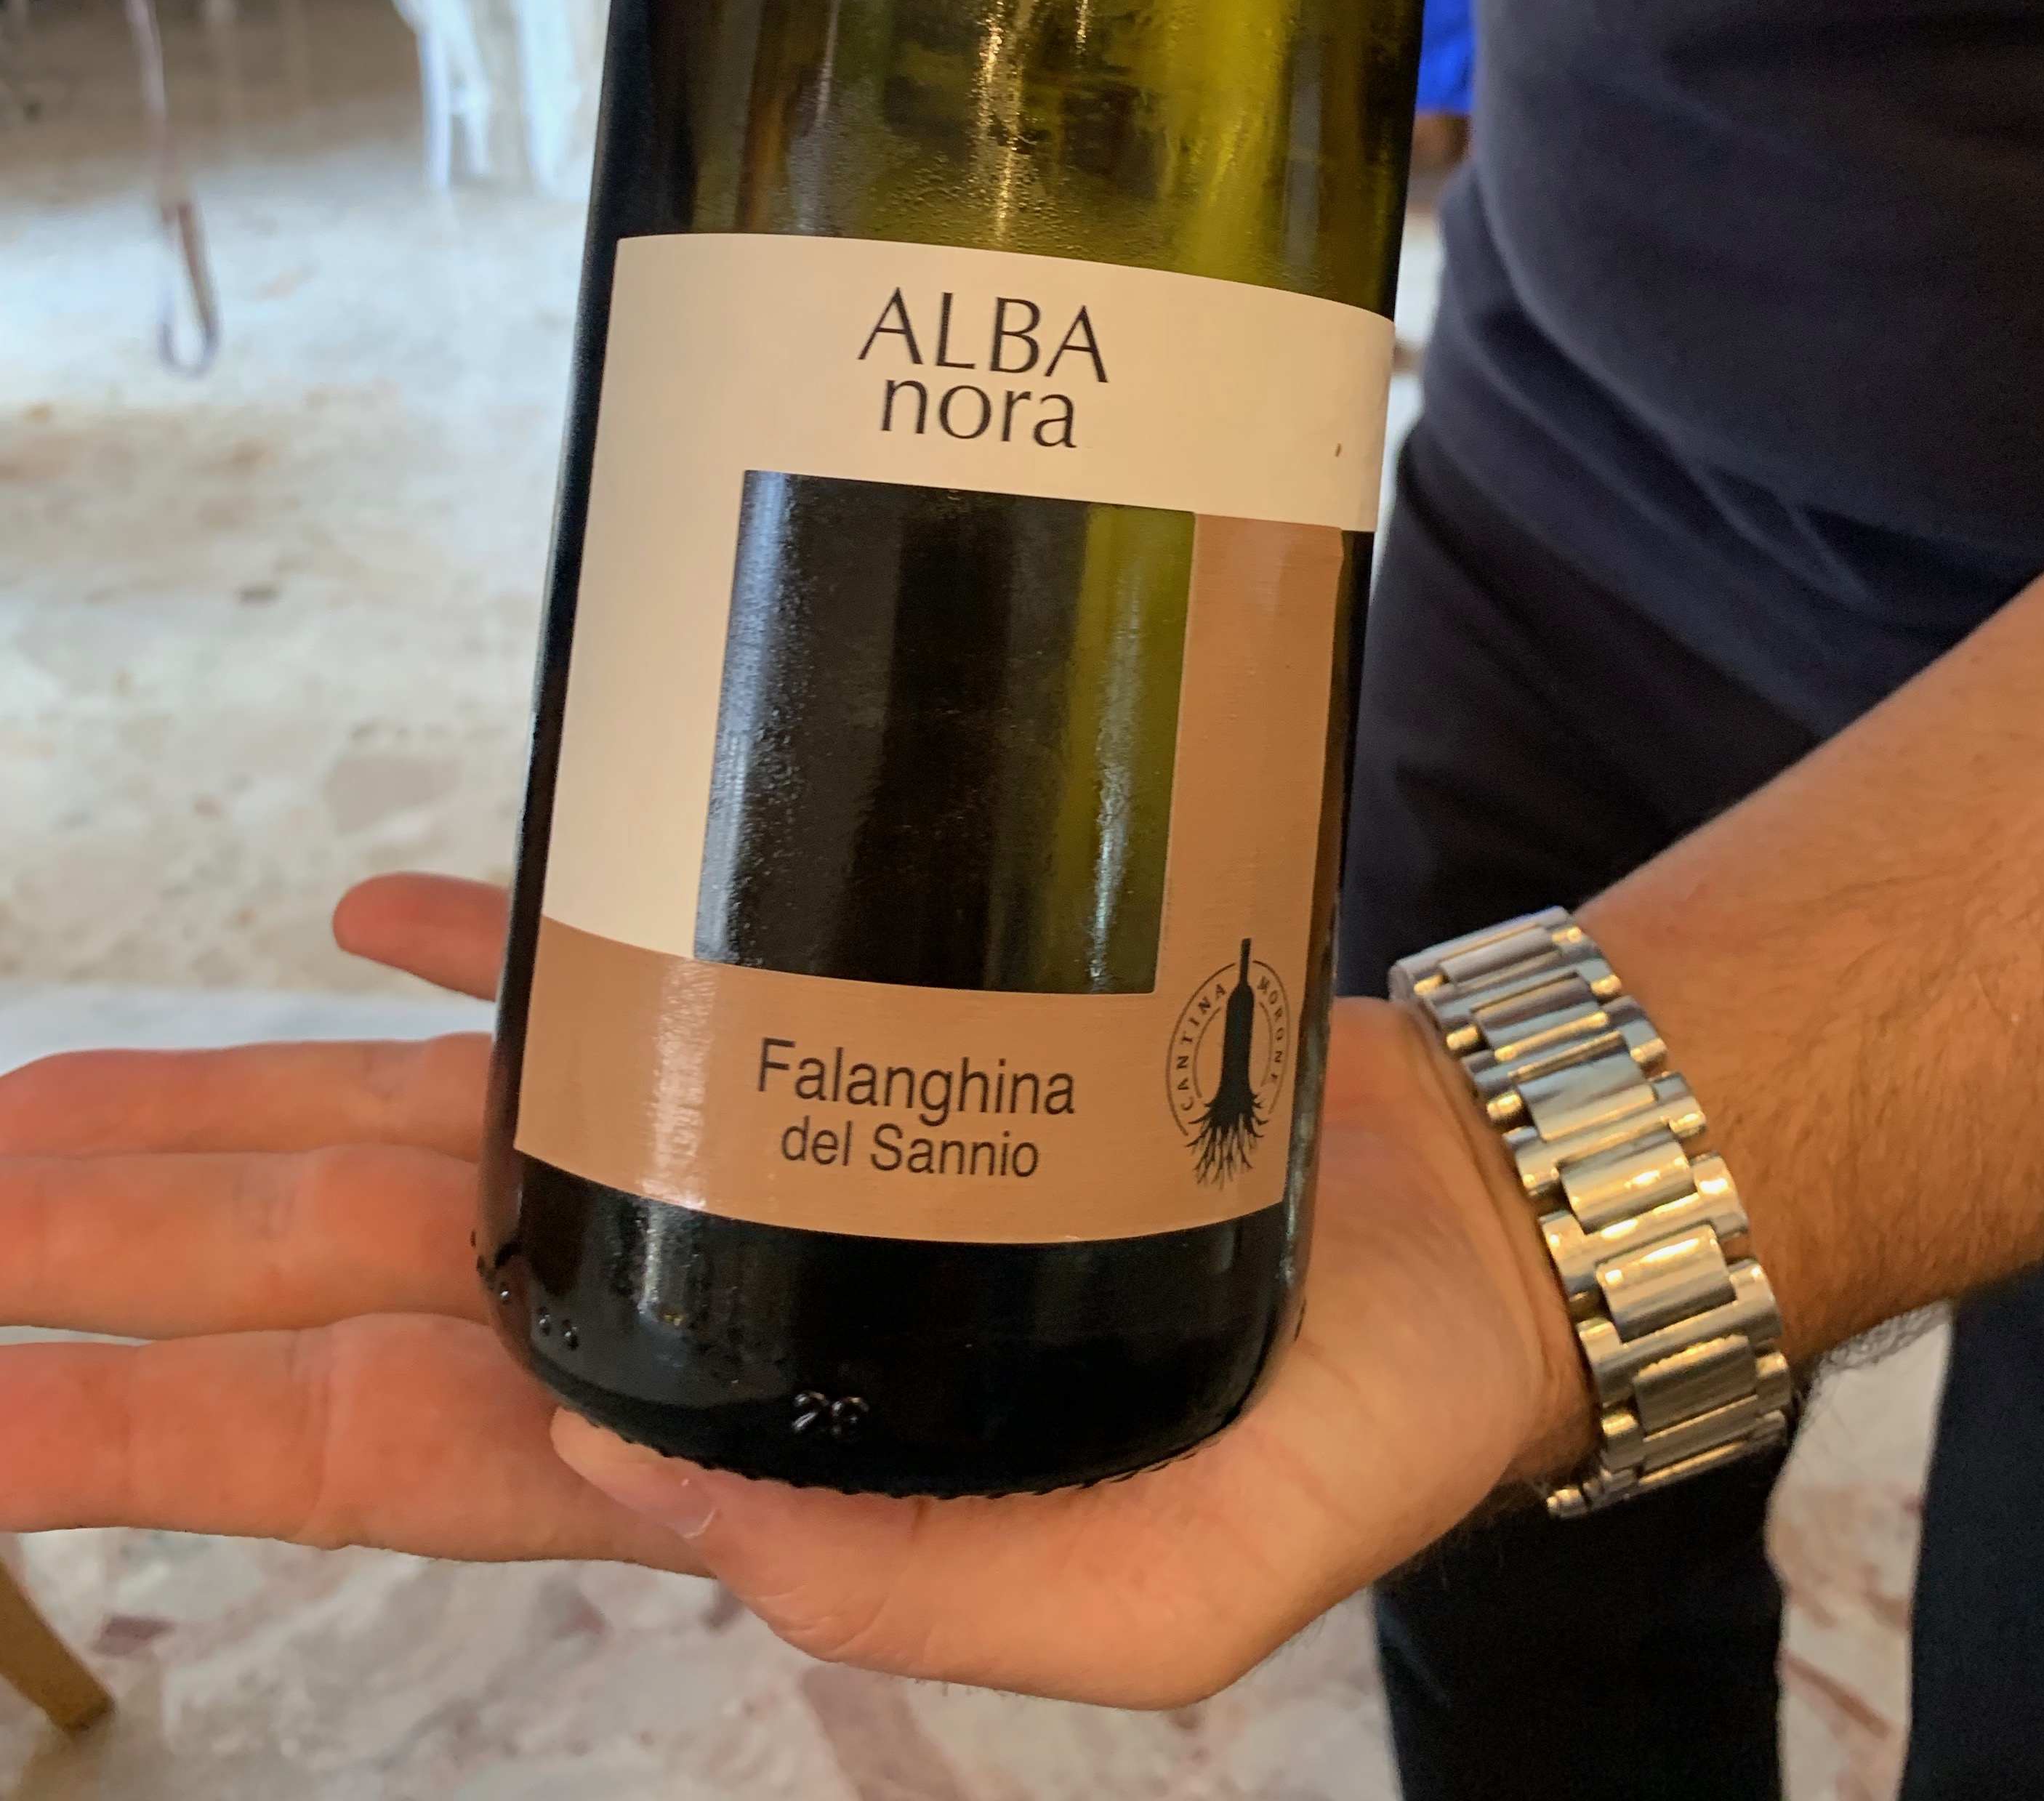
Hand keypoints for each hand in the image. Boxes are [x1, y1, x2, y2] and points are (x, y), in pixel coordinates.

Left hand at [0, 874, 1578, 1705]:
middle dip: (125, 1251)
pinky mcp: (818, 1010)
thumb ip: (924, 1611)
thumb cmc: (1317, 1427)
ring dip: (224, 1104)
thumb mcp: (1165, 1597)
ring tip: (34, 1095)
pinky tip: (355, 911)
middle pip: (341, 1272)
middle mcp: (674, 1296)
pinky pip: (594, 966)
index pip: (385, 1448)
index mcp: (722, 1456)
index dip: (165, 1436)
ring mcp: (725, 1143)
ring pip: (414, 1123)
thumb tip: (667, 1491)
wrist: (1425, 1233)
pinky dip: (469, 938)